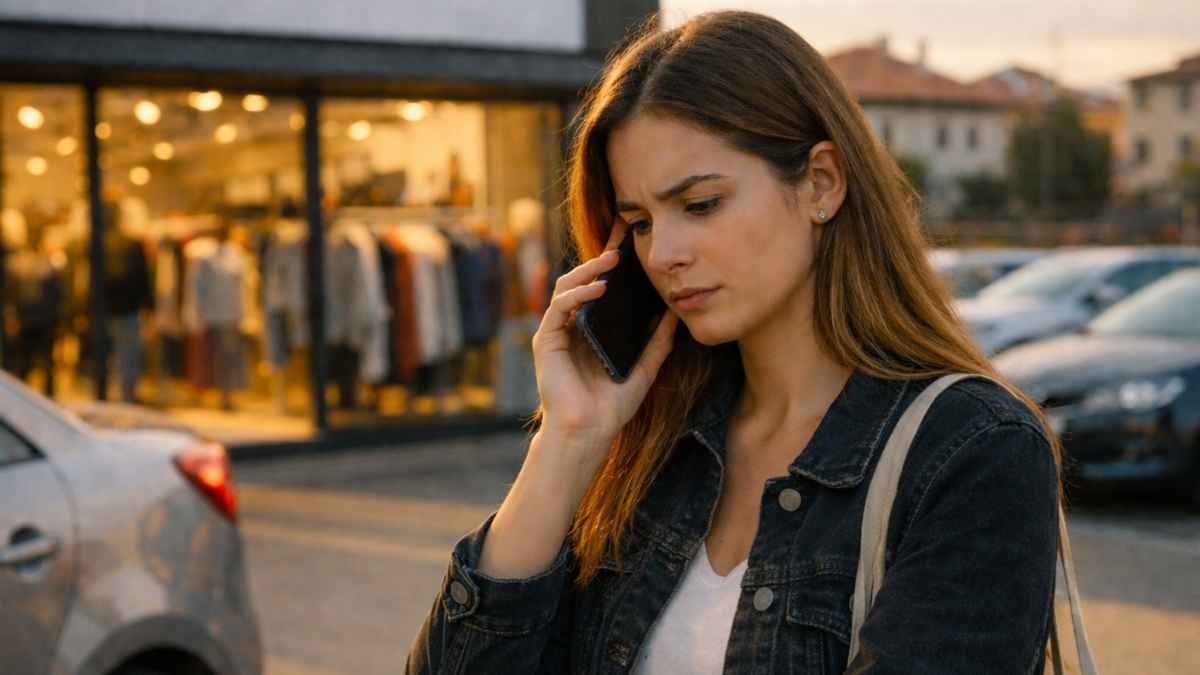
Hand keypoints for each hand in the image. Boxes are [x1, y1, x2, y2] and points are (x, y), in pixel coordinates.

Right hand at [531, 223, 678, 455]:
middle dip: (602, 254)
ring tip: (612, 259)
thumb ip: (658, 343)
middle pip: (583, 279)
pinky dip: (577, 294)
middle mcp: (572, 325)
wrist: (590, 433)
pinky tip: (598, 288)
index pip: (602, 286)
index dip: (613, 260)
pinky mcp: (547, 340)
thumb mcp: (645, 369)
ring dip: (588, 269)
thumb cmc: (612, 407)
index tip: (630, 236)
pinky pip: (559, 307)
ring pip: (567, 286)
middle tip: (622, 234)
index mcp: (592, 328)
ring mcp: (557, 331)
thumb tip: (675, 314)